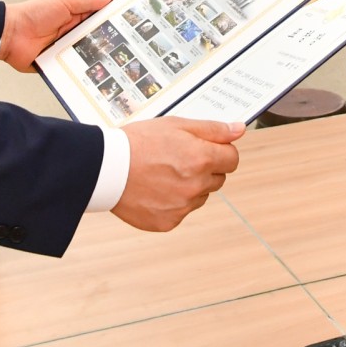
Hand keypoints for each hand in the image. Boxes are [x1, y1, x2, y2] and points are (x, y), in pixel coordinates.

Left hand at [0, 0, 112, 70]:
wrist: (10, 35)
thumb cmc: (33, 14)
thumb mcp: (64, 2)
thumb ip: (87, 1)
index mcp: (75, 17)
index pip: (98, 20)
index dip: (112, 22)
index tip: (128, 26)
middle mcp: (71, 34)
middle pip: (95, 40)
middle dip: (107, 43)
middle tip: (123, 48)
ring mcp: (65, 50)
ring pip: (86, 56)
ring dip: (94, 58)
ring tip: (111, 63)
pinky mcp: (57, 64)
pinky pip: (72, 69)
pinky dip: (79, 71)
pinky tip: (91, 74)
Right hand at [114, 117, 244, 230]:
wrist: (106, 168)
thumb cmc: (138, 142)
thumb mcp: (176, 125)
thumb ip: (212, 129)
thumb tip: (239, 130)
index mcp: (201, 158)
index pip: (232, 159)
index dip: (221, 151)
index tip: (208, 149)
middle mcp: (195, 185)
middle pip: (218, 179)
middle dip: (206, 168)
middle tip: (179, 159)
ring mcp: (182, 206)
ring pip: (200, 196)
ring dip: (190, 186)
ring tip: (163, 173)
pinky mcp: (169, 222)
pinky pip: (182, 211)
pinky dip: (173, 202)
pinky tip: (156, 189)